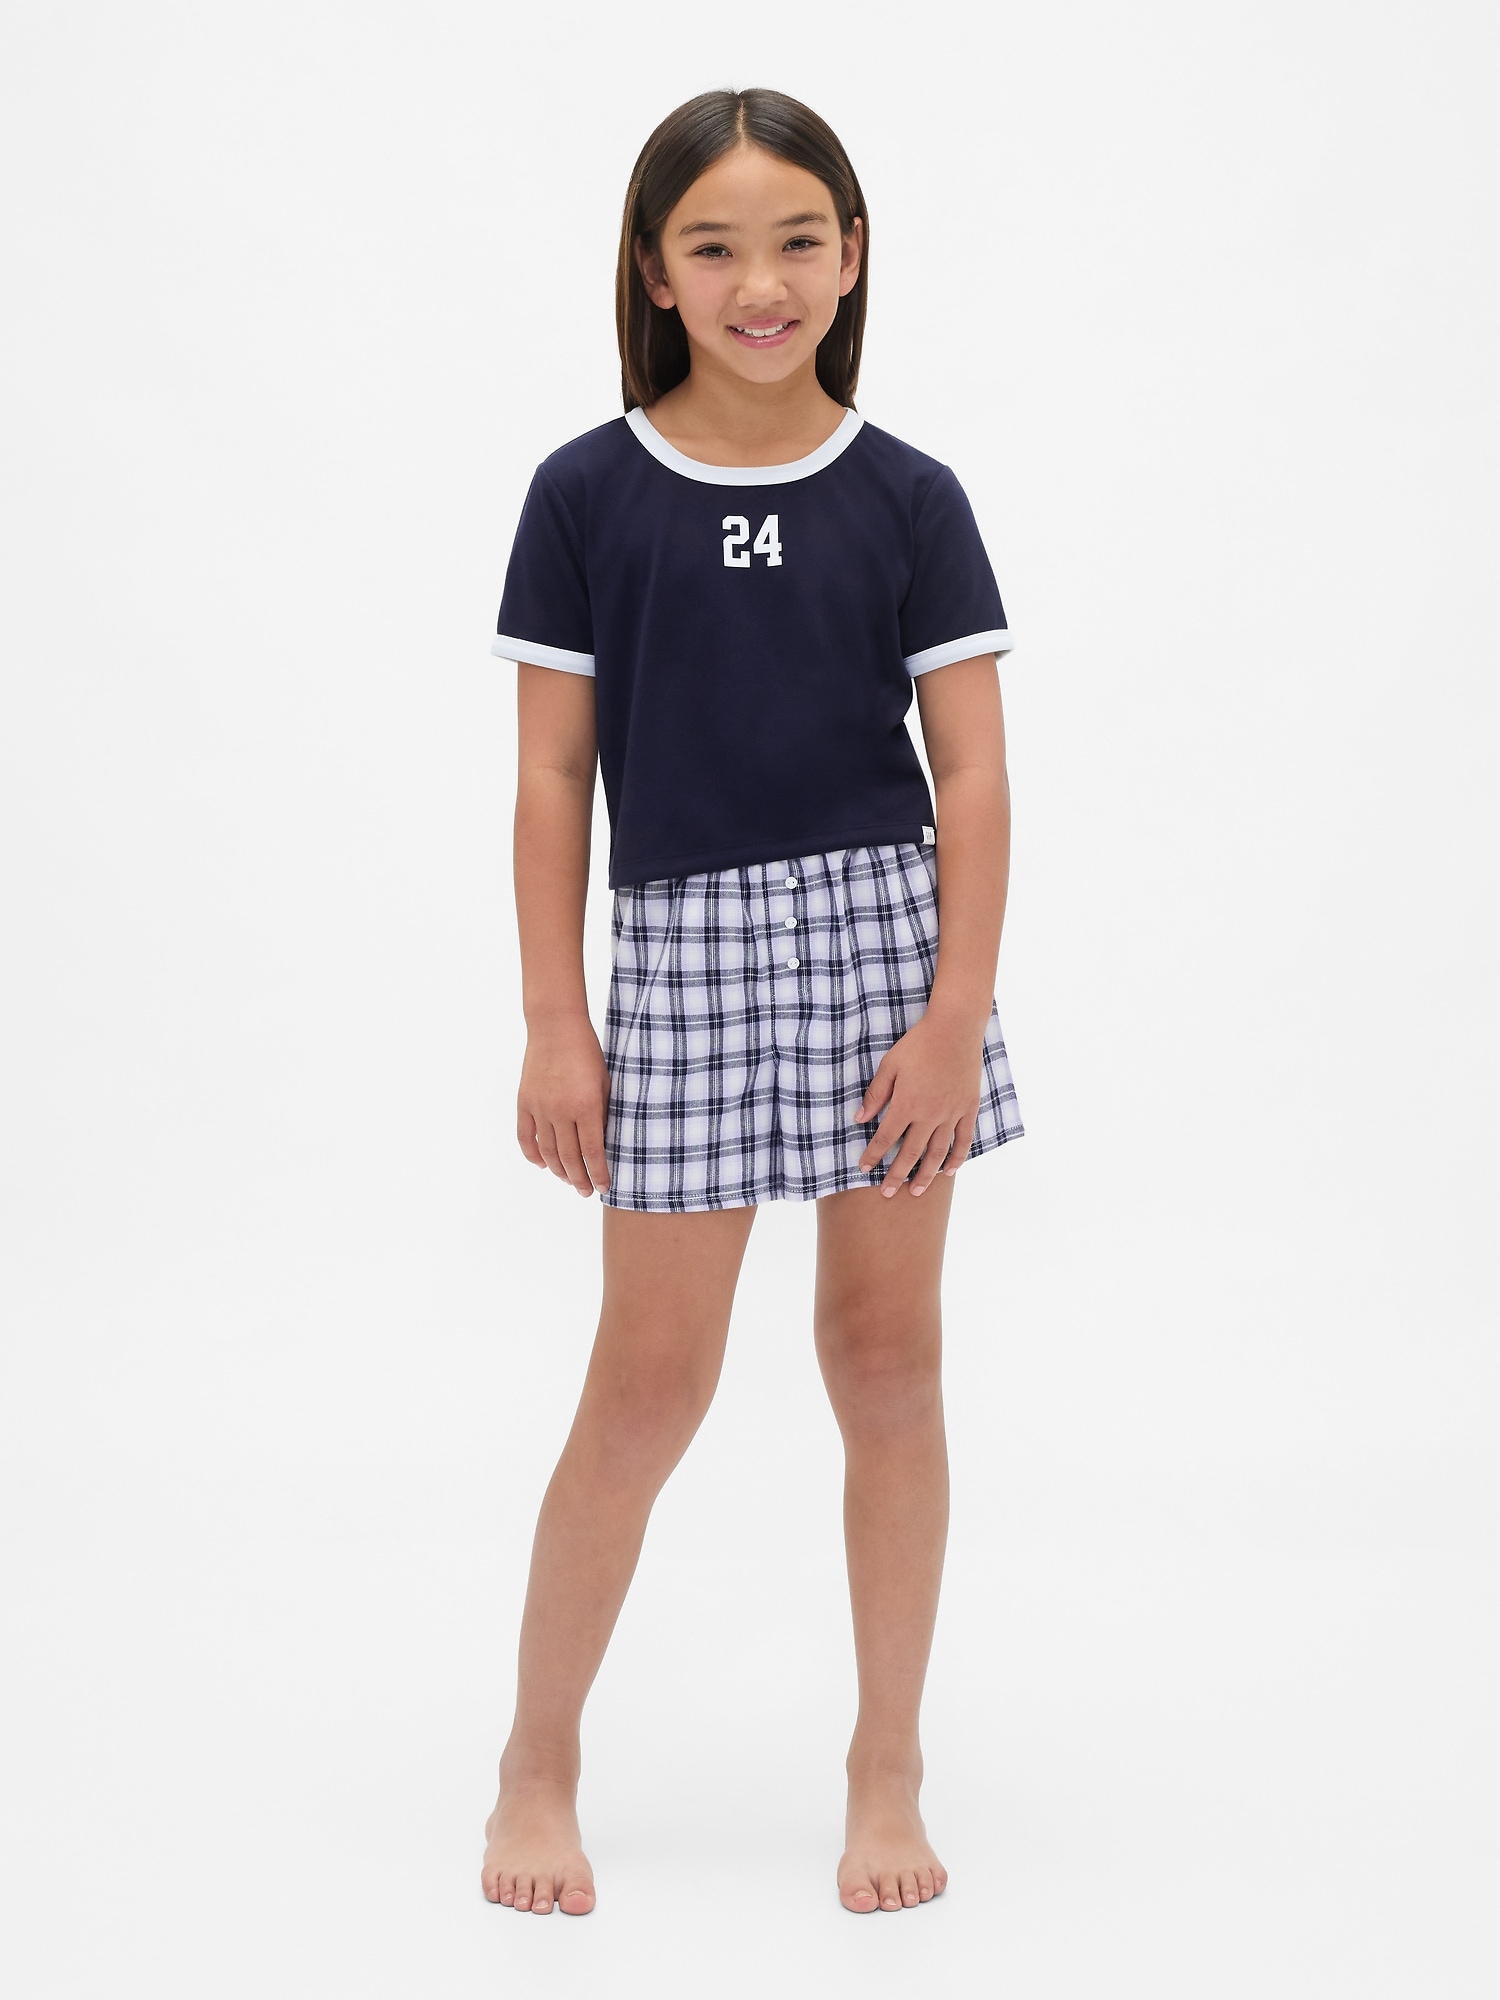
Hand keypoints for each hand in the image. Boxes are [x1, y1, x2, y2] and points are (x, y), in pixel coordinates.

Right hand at [517, 1016, 610, 1195]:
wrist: (556, 1027)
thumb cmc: (588, 1052)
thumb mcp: (605, 1083)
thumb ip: (602, 1113)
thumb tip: (601, 1144)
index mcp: (587, 1105)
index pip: (592, 1152)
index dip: (599, 1173)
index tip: (604, 1187)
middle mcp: (561, 1110)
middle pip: (569, 1157)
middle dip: (580, 1179)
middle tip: (586, 1191)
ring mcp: (540, 1107)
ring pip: (547, 1151)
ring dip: (559, 1171)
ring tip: (569, 1180)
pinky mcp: (524, 1102)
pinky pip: (526, 1137)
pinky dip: (533, 1155)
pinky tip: (542, 1165)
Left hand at [855, 1010, 984, 1198]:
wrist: (955, 1028)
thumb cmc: (918, 1044)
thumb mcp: (890, 1065)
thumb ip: (875, 1094)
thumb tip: (859, 1118)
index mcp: (907, 1103)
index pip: (885, 1138)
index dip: (873, 1155)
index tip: (864, 1168)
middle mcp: (929, 1114)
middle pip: (910, 1153)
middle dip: (897, 1175)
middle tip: (887, 1193)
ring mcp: (951, 1113)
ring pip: (938, 1153)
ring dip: (926, 1175)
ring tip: (916, 1191)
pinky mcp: (968, 1108)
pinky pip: (963, 1140)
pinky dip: (956, 1158)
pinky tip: (949, 1172)